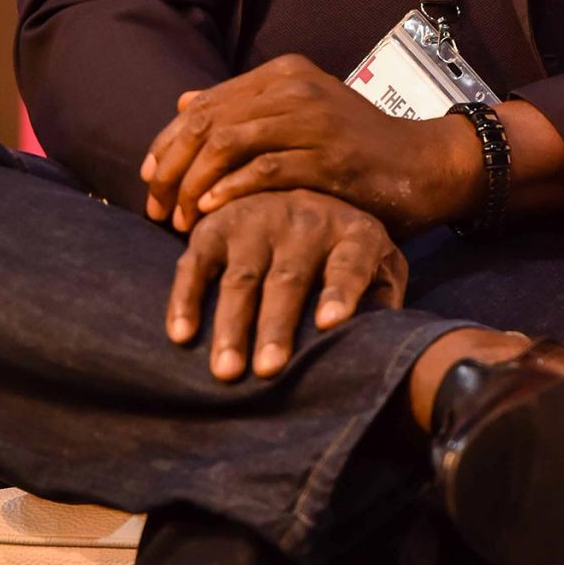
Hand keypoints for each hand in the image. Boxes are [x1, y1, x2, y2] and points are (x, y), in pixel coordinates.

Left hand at [141, 53, 481, 236]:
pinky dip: (230, 190)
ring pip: (227, 142)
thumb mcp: (298, 117)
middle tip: (156, 206)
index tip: (150, 182)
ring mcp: (312, 118)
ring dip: (194, 184)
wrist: (422, 164)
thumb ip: (244, 110)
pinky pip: (265, 169)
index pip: (203, 105)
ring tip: (180, 218)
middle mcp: (293, 87)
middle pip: (207, 122)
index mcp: (281, 73)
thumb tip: (182, 102)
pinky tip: (212, 211)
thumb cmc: (355, 149)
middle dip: (171, 167)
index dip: (167, 144)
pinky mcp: (330, 155)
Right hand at [165, 188, 407, 380]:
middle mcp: (305, 220)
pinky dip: (185, 298)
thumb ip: (383, 299)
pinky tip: (181, 334)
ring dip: (231, 325)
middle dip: (277, 325)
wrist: (304, 192)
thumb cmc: (347, 254)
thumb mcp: (380, 267)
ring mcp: (257, 219)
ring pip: (241, 277)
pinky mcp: (217, 226)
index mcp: (354, 232)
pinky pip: (196, 264)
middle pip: (289, 278)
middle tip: (268, 371)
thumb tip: (379, 343)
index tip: (330, 323)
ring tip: (226, 372)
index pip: (350, 262)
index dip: (341, 291)